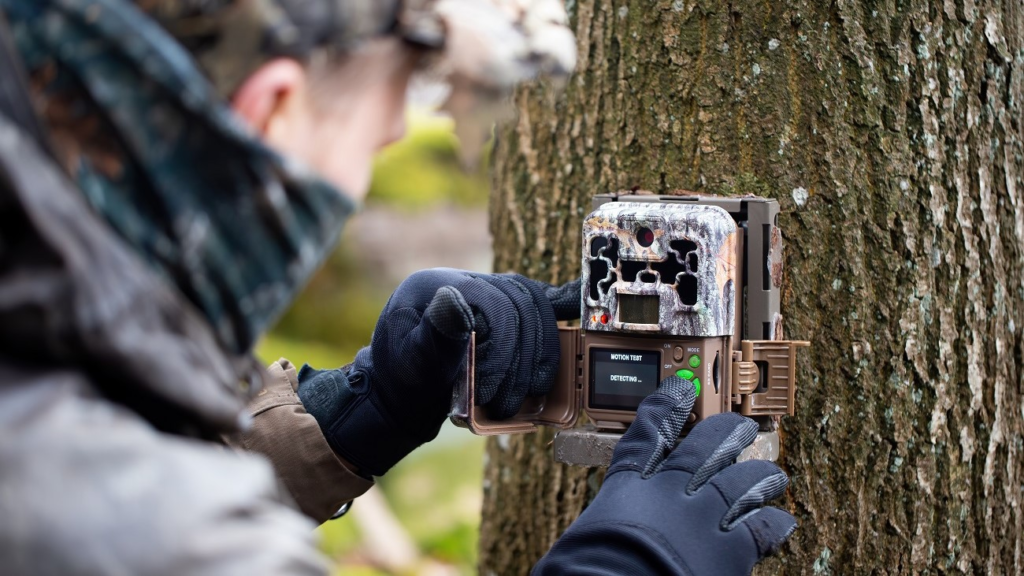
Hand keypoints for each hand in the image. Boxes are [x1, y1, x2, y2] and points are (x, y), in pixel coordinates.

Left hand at [298, 268, 579, 475]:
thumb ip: (433, 333)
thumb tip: (455, 298)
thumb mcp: (409, 362)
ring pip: (534, 306)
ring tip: (528, 394)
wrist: (400, 395)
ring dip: (540, 352)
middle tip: (507, 403)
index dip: (502, 351)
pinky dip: (561, 303)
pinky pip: (538, 300)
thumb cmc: (402, 382)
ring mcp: (486, 293)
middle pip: (519, 304)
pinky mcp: (501, 311)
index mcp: (437, 284)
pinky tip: (579, 305)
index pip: (491, 304)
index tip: (491, 394)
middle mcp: (465, 281)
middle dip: (521, 359)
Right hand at [533, 376, 796, 574]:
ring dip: (759, 474)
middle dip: (725, 433)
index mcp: (626, 488)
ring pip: (740, 482)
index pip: (645, 436)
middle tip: (740, 425)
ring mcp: (703, 517)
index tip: (678, 389)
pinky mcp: (732, 550)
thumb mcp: (581, 539)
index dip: (664, 407)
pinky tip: (782, 519)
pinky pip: (761, 528)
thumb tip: (592, 544)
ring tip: (772, 472)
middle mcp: (668, 493)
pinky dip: (774, 522)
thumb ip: (602, 527)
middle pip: (703, 449)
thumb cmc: (586, 571)